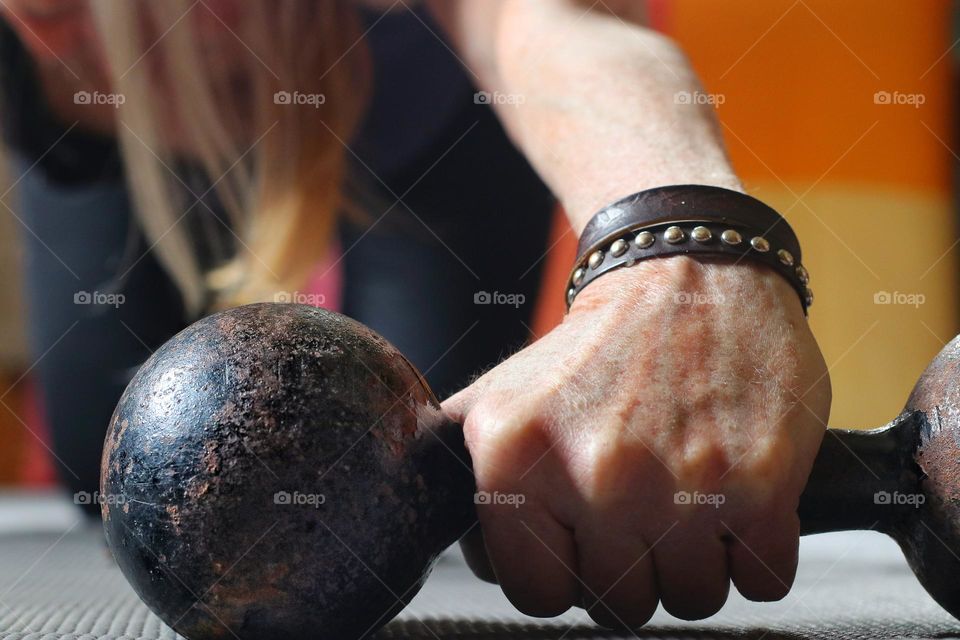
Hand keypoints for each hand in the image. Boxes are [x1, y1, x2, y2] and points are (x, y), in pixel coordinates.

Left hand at [443, 255, 830, 627]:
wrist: (689, 277)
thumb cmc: (599, 348)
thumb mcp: (501, 394)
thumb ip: (471, 474)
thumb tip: (469, 551)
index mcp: (516, 459)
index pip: (536, 594)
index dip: (566, 572)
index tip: (584, 541)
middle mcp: (593, 477)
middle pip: (619, 606)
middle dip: (634, 567)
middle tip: (643, 506)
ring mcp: (679, 487)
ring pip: (692, 599)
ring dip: (696, 562)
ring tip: (688, 496)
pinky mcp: (759, 485)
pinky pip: (764, 582)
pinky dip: (757, 552)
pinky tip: (735, 498)